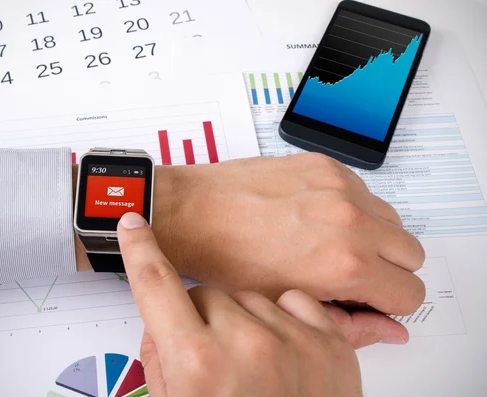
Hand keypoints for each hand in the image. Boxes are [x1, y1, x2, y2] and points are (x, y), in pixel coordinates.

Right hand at [117, 212, 362, 396]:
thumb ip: (161, 360)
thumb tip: (162, 322)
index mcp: (197, 363)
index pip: (155, 285)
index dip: (139, 250)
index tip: (132, 224)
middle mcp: (245, 343)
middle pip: (204, 294)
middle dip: (200, 318)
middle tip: (214, 359)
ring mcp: (292, 339)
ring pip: (248, 296)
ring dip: (243, 321)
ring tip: (255, 367)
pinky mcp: (331, 342)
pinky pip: (292, 299)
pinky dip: (282, 318)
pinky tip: (283, 353)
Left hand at [153, 153, 425, 347]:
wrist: (191, 212)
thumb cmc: (225, 258)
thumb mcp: (286, 307)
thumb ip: (350, 325)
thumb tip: (388, 329)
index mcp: (344, 263)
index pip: (410, 293)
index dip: (388, 304)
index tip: (367, 300)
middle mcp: (351, 220)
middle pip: (412, 254)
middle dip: (387, 271)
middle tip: (348, 275)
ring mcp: (339, 187)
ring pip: (392, 220)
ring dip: (373, 237)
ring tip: (328, 246)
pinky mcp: (325, 165)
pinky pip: (365, 192)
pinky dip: (352, 208)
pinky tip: (314, 219)